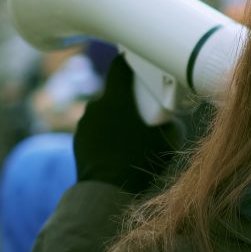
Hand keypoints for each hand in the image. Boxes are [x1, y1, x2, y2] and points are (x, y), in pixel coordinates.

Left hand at [74, 56, 185, 193]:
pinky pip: (95, 125)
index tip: (138, 61)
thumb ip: (170, 122)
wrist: (108, 191)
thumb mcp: (167, 141)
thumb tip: (172, 116)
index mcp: (117, 100)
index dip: (130, 60)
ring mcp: (85, 121)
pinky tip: (116, 144)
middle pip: (114, 90)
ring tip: (129, 131)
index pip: (120, 66)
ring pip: (103, 108)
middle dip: (127, 96)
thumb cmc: (139, 163)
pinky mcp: (79, 136)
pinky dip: (104, 129)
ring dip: (115, 114)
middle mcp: (97, 105)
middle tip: (142, 108)